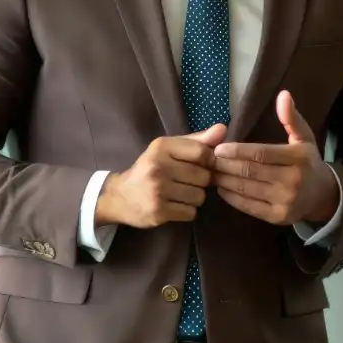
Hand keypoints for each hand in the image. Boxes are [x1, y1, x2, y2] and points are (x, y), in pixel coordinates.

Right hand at [95, 124, 226, 228]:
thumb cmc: (150, 168)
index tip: (201, 165)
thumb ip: (197, 140)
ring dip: (194, 198)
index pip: (202, 152)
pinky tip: (173, 205)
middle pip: (204, 177)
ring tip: (179, 194)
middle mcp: (158, 167)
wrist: (119, 196)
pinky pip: (191, 213)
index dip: (209, 161)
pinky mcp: (158, 212)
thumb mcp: (169, 149)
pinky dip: (186, 211)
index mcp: (161, 147)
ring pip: (200, 197)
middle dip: (200, 182)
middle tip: (185, 182)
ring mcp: (157, 191)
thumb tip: (223, 129)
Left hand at [212, 91, 338, 225]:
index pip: (261, 154)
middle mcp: (292, 181)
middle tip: (208, 160)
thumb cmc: (308, 163)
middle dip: (225, 165)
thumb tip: (283, 94)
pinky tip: (222, 188)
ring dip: (224, 181)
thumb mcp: (304, 138)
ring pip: (246, 190)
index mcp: (298, 159)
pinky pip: (248, 206)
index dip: (237, 151)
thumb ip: (291, 117)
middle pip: (250, 172)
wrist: (322, 197)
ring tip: (210, 172)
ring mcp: (285, 201)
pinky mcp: (277, 217)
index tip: (218, 148)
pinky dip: (231, 197)